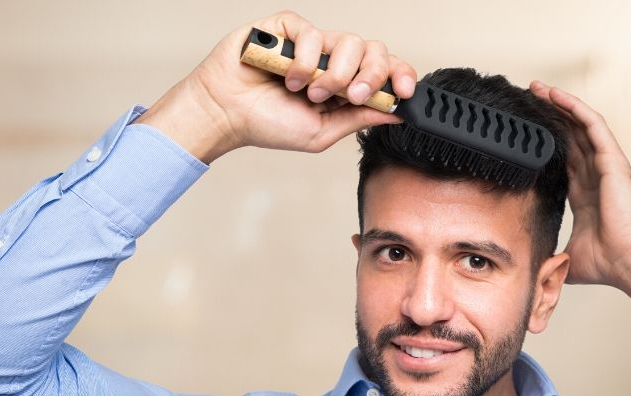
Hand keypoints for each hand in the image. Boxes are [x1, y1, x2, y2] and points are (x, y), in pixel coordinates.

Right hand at [136, 11, 416, 162]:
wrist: (227, 114)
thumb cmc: (268, 124)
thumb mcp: (323, 132)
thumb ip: (359, 119)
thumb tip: (397, 112)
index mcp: (342, 85)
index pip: (383, 71)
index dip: (399, 76)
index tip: (404, 91)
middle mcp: (330, 60)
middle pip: (374, 51)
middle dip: (369, 75)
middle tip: (348, 95)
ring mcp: (310, 43)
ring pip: (348, 42)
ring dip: (332, 74)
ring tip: (308, 92)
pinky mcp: (288, 28)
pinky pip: (312, 32)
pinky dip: (303, 60)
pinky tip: (287, 77)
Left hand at [530, 81, 630, 302]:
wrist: (629, 263)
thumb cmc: (608, 262)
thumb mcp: (569, 255)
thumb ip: (551, 255)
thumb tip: (535, 268)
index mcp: (584, 193)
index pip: (562, 158)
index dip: (545, 142)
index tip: (525, 131)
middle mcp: (594, 175)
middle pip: (569, 135)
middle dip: (549, 115)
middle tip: (527, 98)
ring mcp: (604, 165)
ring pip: (580, 124)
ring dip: (559, 104)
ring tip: (538, 88)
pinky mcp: (612, 161)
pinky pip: (593, 125)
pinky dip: (575, 108)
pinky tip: (556, 95)